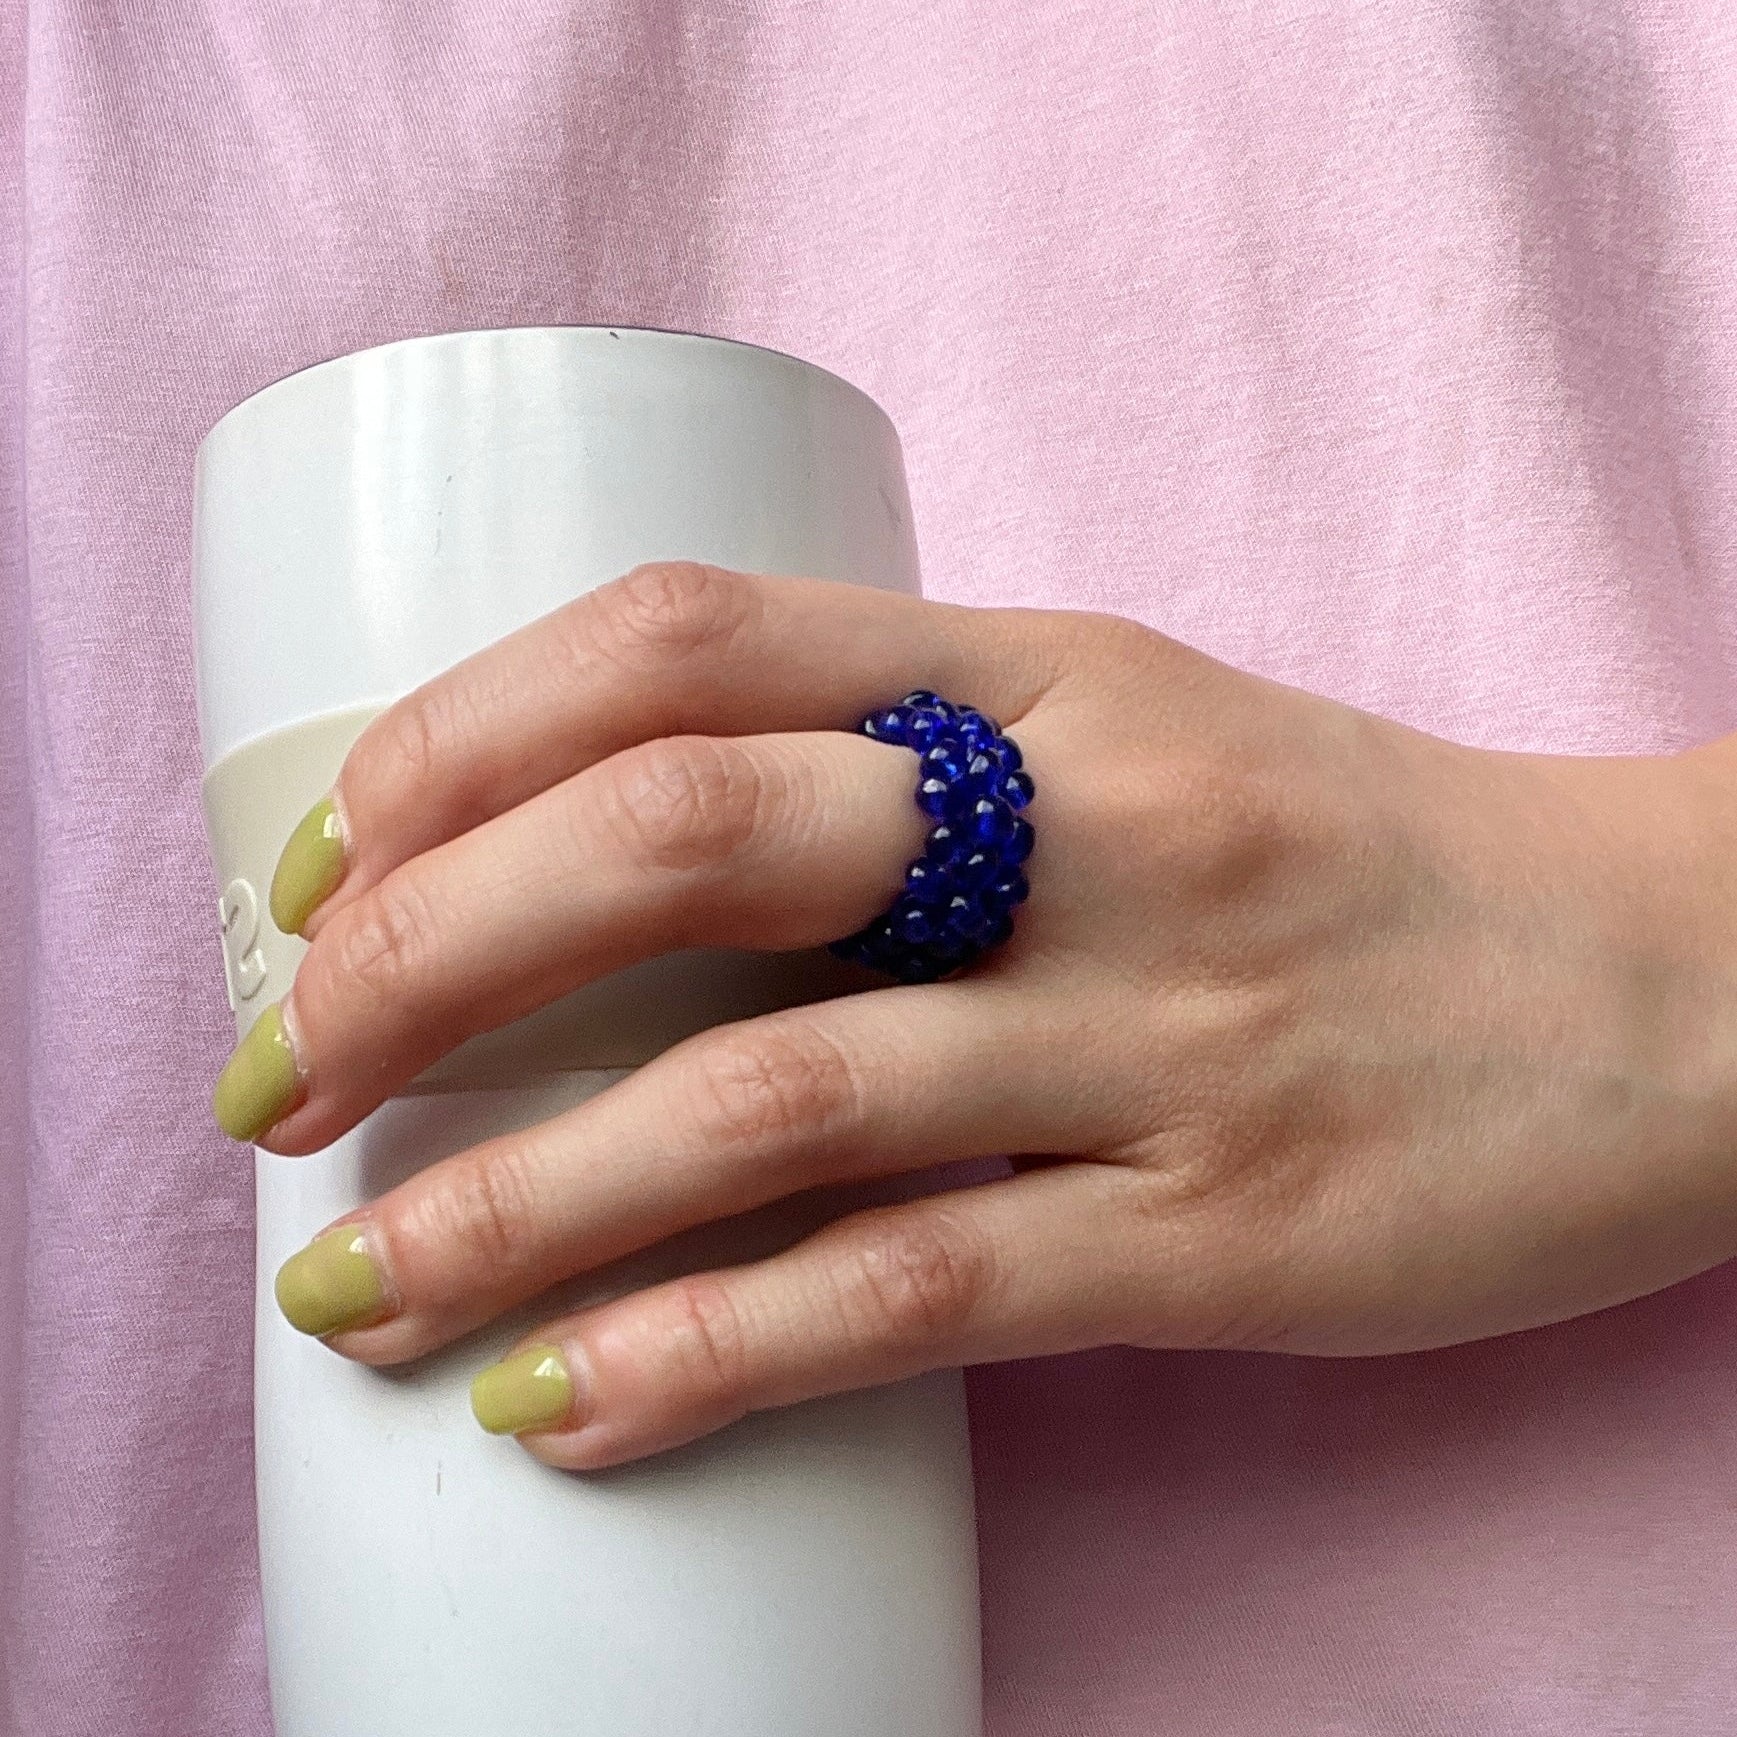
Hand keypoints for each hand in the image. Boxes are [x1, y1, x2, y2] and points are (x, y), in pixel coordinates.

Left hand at [213, 561, 1736, 1469]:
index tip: (325, 869)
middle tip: (289, 1080)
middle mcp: (1089, 825)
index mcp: (1042, 671)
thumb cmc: (1348, 850)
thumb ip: (899, 773)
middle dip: (429, 957)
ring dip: (520, 1203)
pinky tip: (572, 1404)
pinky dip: (712, 1355)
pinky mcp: (1218, 1235)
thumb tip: (613, 864)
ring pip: (771, 1097)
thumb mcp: (1125, 737)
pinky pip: (916, 1294)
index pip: (683, 639)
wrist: (1666, 978)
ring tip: (359, 1289)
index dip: (457, 742)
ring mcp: (1155, 1034)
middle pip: (684, 839)